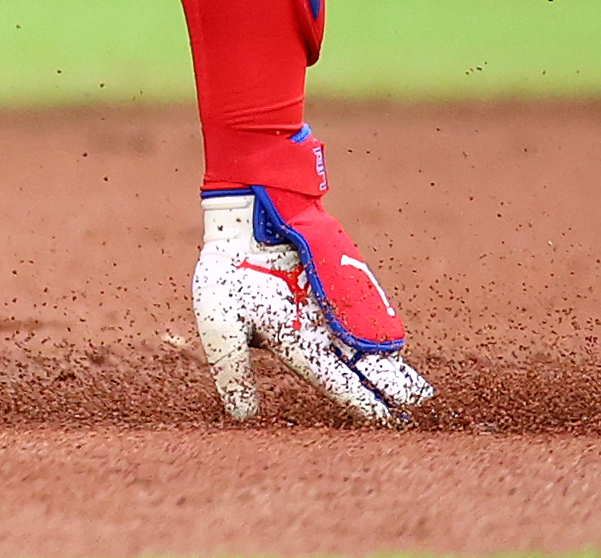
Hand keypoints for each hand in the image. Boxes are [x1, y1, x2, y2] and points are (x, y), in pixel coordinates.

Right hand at [193, 189, 433, 424]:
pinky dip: (384, 333)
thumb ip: (233, 369)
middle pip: (359, 367)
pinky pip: (369, 313)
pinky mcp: (342, 286)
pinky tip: (397, 349)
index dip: (360, 398)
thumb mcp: (221, 325)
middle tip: (414, 405)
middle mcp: (318, 332)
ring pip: (368, 345)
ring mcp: (333, 309)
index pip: (333, 379)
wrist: (243, 221)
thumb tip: (243, 416)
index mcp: (293, 344)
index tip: (387, 418)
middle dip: (386, 387)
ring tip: (418, 391)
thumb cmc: (227, 273)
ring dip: (392, 367)